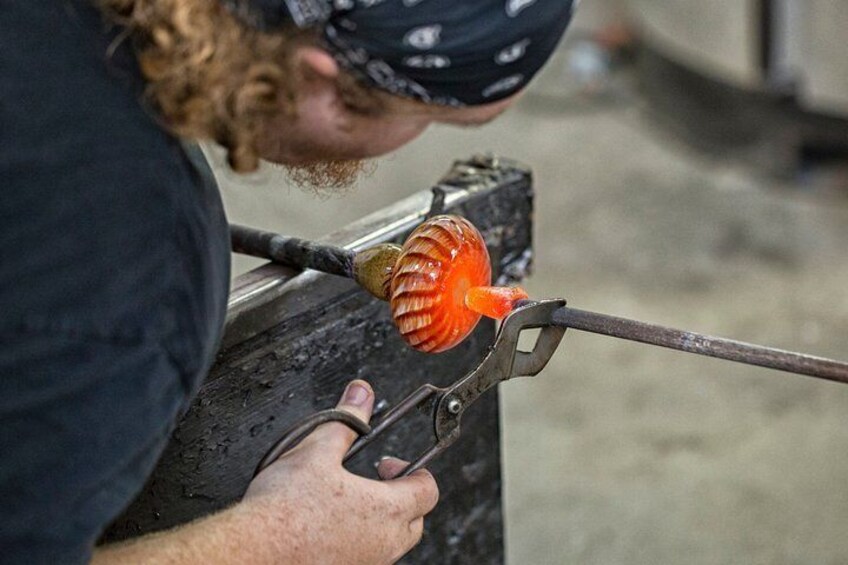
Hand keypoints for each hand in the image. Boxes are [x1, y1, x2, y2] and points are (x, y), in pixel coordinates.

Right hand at [242, 380, 439, 564]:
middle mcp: (383, 544)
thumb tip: (361, 394)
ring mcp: (365, 564)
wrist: (253, 551)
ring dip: (378, 521)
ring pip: (390, 543)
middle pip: (415, 520)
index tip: (387, 463)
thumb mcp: (317, 449)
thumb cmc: (284, 509)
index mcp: (386, 510)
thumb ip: (346, 420)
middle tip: (373, 482)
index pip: (427, 490)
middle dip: (400, 497)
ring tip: (347, 502)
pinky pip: (365, 558)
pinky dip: (357, 541)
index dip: (413, 470)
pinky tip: (329, 528)